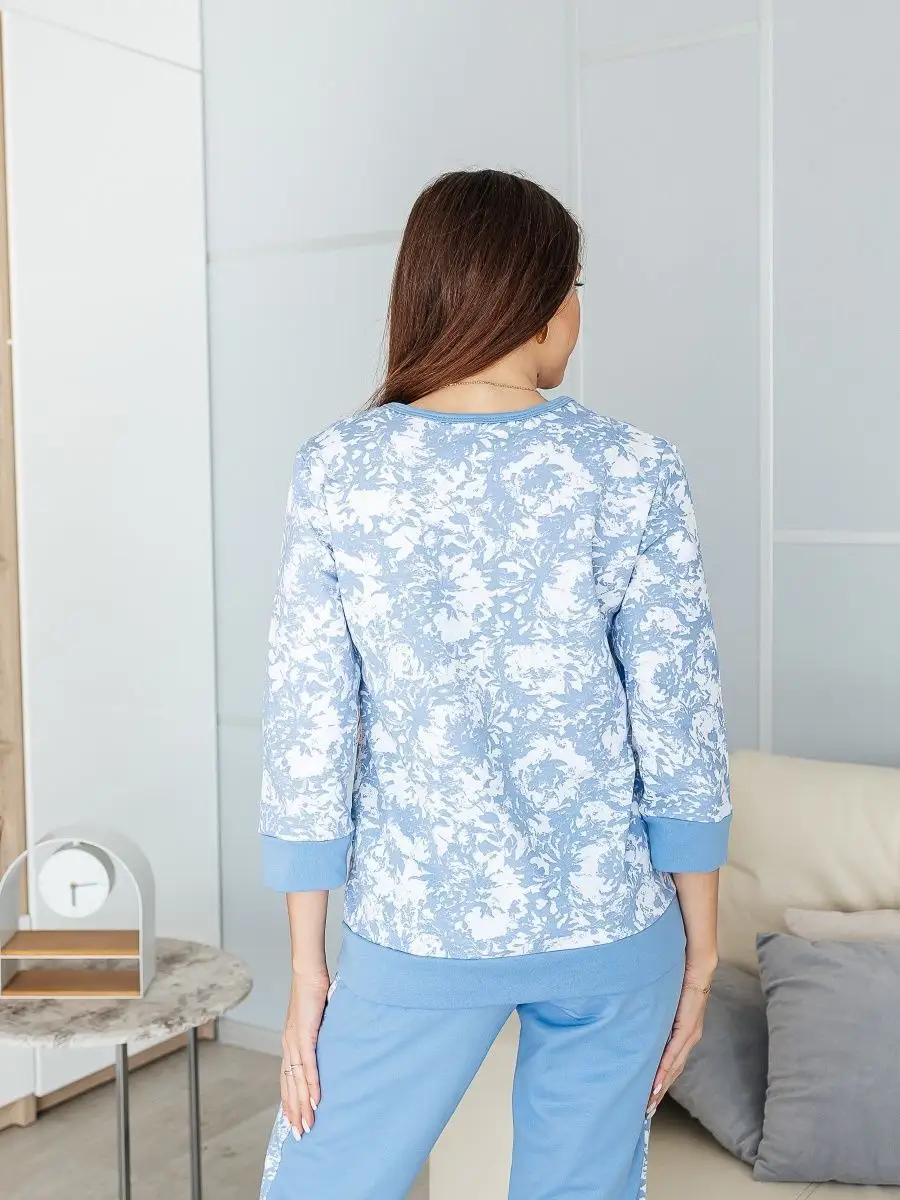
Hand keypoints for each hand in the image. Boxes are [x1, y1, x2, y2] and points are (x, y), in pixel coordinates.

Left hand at [281, 966, 329, 1139]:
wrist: (308, 971)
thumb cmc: (313, 991)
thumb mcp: (316, 1019)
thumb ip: (319, 1034)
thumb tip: (331, 1044)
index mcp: (290, 1043)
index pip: (287, 1079)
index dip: (290, 1101)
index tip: (294, 1121)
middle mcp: (288, 1046)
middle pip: (290, 1086)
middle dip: (295, 1112)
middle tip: (300, 1134)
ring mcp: (295, 1042)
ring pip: (298, 1081)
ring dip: (302, 1105)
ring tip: (307, 1126)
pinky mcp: (304, 1035)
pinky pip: (309, 1066)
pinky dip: (311, 1085)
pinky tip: (315, 1101)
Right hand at [646, 956, 715, 1117]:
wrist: (695, 957)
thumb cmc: (677, 972)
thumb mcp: (662, 998)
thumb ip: (653, 1011)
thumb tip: (635, 1017)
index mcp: (683, 1030)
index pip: (670, 1063)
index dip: (658, 1082)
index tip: (646, 1099)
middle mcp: (689, 1036)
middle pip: (672, 1071)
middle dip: (658, 1093)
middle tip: (644, 1112)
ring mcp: (690, 1032)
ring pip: (674, 1066)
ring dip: (660, 1086)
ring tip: (648, 1103)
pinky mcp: (688, 1024)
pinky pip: (674, 1050)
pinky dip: (664, 1067)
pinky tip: (656, 1081)